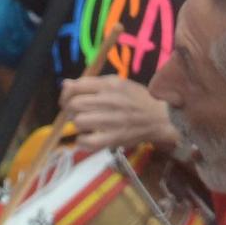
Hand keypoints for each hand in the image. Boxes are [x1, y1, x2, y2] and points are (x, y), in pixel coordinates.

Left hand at [59, 77, 174, 150]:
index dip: (65, 95)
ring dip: (78, 125)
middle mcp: (108, 100)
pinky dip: (82, 141)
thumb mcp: (117, 83)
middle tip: (77, 114)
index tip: (67, 101)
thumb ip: (91, 83)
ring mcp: (111, 120)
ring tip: (86, 125)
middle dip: (70, 111)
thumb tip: (66, 84)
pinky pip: (87, 142)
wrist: (160, 117)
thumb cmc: (137, 98)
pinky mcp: (114, 138)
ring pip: (79, 122)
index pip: (75, 87)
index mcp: (108, 85)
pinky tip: (87, 138)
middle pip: (74, 105)